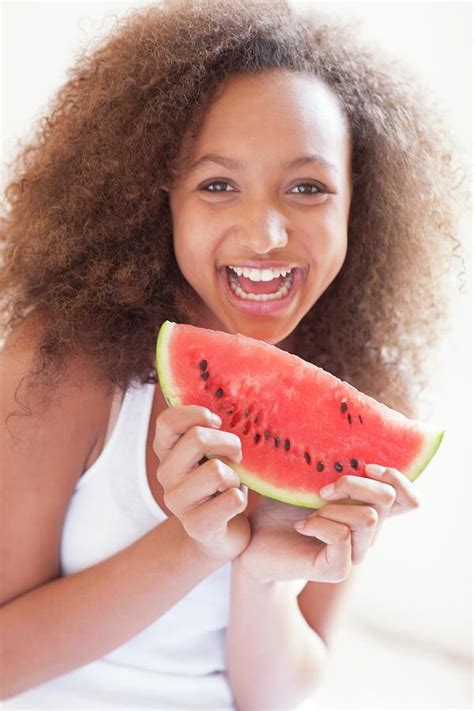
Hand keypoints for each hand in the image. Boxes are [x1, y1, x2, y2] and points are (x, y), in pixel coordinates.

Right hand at [153, 405, 250, 563]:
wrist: (220, 535)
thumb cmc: (219, 483)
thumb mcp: (209, 451)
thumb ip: (208, 428)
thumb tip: (222, 391)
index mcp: (166, 452)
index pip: (168, 421)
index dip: (196, 414)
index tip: (217, 422)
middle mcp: (165, 475)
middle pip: (197, 438)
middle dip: (229, 443)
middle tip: (237, 456)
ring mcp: (177, 502)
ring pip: (217, 470)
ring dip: (235, 477)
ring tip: (231, 486)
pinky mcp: (196, 525)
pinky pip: (232, 499)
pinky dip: (241, 499)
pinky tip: (233, 505)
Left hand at [237, 464, 420, 583]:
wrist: (252, 540)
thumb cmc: (279, 506)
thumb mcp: (307, 478)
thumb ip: (330, 465)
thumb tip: (342, 431)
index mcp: (366, 510)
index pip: (409, 500)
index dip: (397, 478)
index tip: (366, 464)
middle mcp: (367, 534)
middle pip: (386, 498)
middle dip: (354, 483)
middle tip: (321, 489)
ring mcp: (354, 554)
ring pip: (367, 518)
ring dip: (333, 507)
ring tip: (308, 512)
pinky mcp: (336, 569)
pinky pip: (342, 537)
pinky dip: (319, 525)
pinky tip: (301, 526)